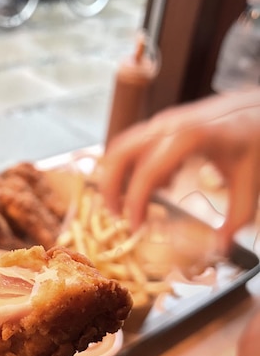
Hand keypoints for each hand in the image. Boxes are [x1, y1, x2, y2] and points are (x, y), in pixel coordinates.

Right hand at [99, 89, 259, 252]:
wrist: (259, 108)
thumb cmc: (253, 139)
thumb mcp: (250, 181)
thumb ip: (236, 217)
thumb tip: (222, 247)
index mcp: (189, 136)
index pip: (148, 171)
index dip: (136, 201)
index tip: (135, 226)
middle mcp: (168, 124)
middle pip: (120, 152)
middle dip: (110, 186)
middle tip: (116, 215)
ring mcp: (162, 121)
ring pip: (121, 146)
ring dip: (117, 176)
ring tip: (131, 204)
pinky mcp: (162, 124)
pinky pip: (134, 145)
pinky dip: (134, 167)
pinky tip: (160, 186)